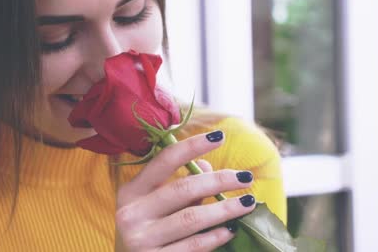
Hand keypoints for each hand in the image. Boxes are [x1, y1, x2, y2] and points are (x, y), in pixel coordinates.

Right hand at [114, 131, 255, 251]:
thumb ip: (181, 184)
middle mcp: (131, 214)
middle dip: (219, 180)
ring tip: (247, 203)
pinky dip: (215, 237)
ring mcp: (141, 240)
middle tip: (246, 177)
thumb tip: (206, 164)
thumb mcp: (157, 205)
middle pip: (183, 189)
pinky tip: (230, 230)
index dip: (193, 146)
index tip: (220, 136)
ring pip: (191, 218)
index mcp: (131, 191)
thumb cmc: (150, 231)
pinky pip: (193, 245)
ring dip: (225, 209)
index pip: (165, 160)